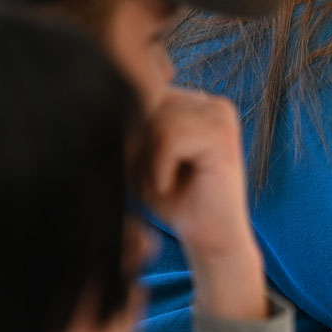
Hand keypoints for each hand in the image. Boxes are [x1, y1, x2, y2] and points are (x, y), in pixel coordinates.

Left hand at [143, 88, 265, 320]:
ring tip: (163, 182)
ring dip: (148, 161)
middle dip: (138, 148)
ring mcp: (220, 114)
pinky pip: (167, 137)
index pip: (137, 93)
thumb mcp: (137, 155)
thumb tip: (109, 101)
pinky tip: (171, 186)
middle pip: (145, 103)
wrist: (209, 238)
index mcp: (190, 100)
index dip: (128, 135)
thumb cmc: (172, 199)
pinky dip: (159, 169)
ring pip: (155, 121)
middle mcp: (207, 101)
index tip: (148, 169)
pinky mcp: (223, 134)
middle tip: (157, 179)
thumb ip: (128, 125)